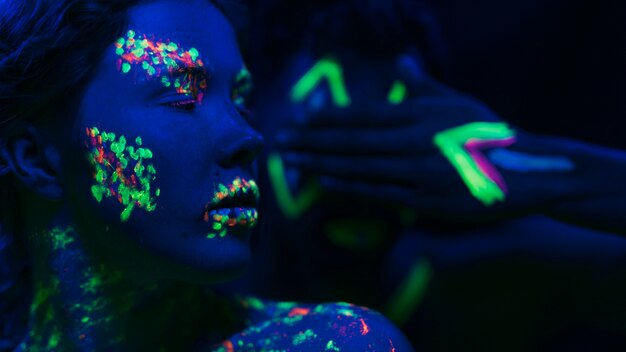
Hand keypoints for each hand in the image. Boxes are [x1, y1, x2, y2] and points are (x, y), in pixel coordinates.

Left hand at [275, 56, 537, 222]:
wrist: (527, 170)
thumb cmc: (490, 131)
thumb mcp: (458, 101)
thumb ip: (423, 85)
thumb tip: (402, 62)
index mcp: (418, 115)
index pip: (360, 116)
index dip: (325, 119)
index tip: (297, 119)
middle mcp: (412, 141)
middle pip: (350, 141)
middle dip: (311, 141)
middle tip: (278, 140)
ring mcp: (416, 171)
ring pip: (358, 166)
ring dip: (321, 163)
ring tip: (292, 161)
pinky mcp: (423, 198)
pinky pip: (378, 192)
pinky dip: (348, 186)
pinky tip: (324, 182)